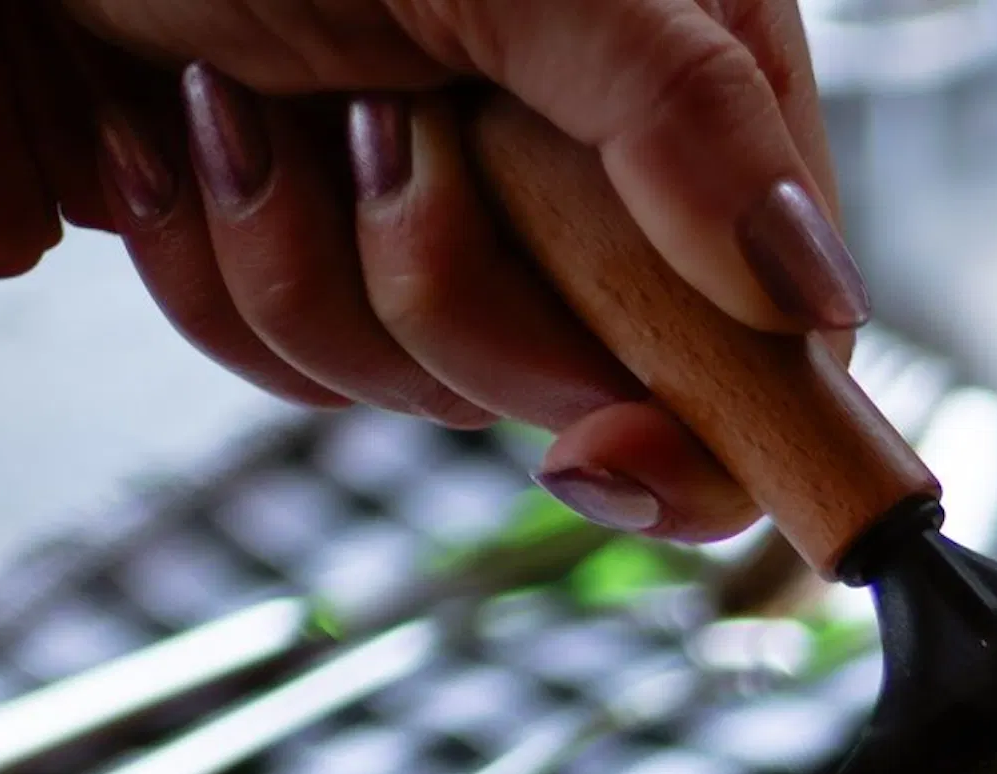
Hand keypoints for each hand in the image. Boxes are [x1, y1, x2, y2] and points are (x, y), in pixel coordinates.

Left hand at [62, 0, 857, 535]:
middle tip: (379, 135)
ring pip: (415, 387)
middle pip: (581, 388)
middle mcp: (581, 165)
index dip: (700, 431)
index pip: (774, 338)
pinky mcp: (317, 247)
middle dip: (441, 290)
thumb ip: (679, 116)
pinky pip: (293, 363)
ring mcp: (448, 213)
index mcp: (684, 88)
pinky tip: (182, 133)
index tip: (605, 462)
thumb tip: (814, 294)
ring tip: (244, 101)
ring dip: (299, 259)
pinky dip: (215, 259)